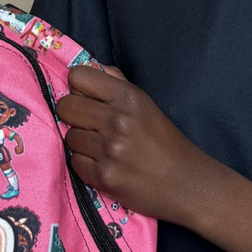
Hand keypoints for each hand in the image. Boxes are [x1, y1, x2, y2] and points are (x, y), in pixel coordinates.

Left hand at [55, 66, 209, 223]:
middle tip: (89, 125)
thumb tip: (90, 68)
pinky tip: (103, 164)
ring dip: (80, 142)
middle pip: (66, 106)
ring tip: (101, 148)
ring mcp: (109, 150)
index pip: (78, 77)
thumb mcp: (146, 104)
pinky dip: (84, 164)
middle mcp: (117, 120)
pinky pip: (74, 162)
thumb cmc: (166, 142)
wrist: (186, 183)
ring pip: (69, 136)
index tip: (87, 98)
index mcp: (128, 97)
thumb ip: (116, 83)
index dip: (79, 87)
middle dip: (73, 114)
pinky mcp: (103, 177)